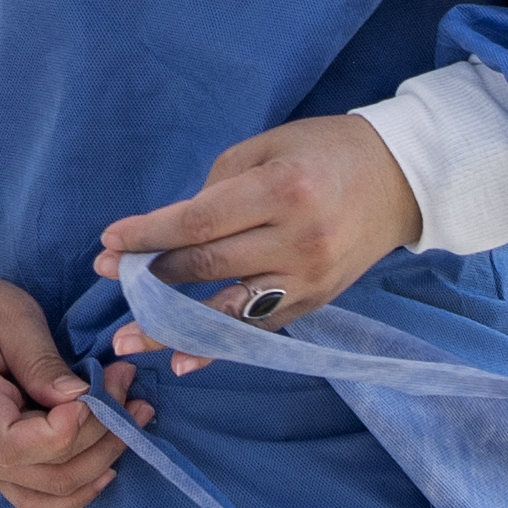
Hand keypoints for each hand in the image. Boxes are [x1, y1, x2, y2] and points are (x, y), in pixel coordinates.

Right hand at [0, 273, 152, 507]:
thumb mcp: (5, 311)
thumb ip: (40, 358)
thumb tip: (80, 400)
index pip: (17, 443)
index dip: (70, 428)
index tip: (103, 386)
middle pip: (46, 471)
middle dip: (103, 434)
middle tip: (129, 385)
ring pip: (49, 493)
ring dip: (101, 462)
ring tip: (133, 418)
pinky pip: (37, 499)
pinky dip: (77, 490)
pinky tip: (108, 465)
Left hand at [93, 114, 420, 372]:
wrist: (401, 178)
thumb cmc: (325, 150)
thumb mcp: (268, 147)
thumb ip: (217, 188)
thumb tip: (170, 231)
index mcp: (282, 190)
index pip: (200, 221)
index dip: (149, 235)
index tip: (109, 242)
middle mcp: (296, 240)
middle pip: (206, 265)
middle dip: (149, 273)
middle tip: (106, 274)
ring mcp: (308, 279)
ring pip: (226, 309)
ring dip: (170, 324)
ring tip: (125, 338)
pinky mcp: (315, 303)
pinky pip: (256, 330)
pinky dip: (217, 347)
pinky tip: (180, 359)